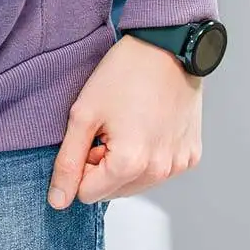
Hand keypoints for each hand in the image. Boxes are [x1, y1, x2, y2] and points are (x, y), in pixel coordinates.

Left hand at [49, 34, 202, 208]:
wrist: (166, 48)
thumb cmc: (123, 75)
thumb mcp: (83, 115)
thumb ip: (68, 163)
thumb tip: (58, 201)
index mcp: (131, 164)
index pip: (88, 194)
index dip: (80, 166)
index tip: (88, 137)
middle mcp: (161, 171)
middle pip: (113, 192)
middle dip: (102, 167)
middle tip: (106, 129)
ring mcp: (179, 165)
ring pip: (136, 184)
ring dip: (124, 163)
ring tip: (126, 125)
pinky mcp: (191, 155)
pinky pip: (159, 171)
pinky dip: (147, 156)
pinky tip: (146, 125)